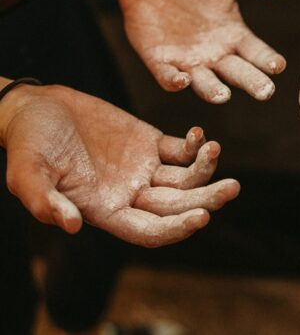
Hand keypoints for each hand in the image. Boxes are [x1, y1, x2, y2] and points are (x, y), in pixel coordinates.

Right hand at [0, 84, 239, 246]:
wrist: (37, 108)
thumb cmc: (27, 143)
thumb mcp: (27, 173)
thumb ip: (45, 201)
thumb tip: (72, 226)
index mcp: (106, 210)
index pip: (150, 232)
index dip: (175, 229)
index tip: (201, 218)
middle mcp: (131, 194)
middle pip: (177, 206)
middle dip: (206, 200)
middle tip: (232, 188)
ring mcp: (144, 168)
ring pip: (185, 179)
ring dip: (205, 169)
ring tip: (215, 149)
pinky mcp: (150, 142)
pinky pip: (180, 150)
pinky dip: (194, 146)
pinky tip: (200, 135)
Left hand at [121, 0, 285, 102]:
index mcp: (235, 37)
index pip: (257, 53)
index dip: (267, 60)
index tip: (279, 65)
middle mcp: (217, 55)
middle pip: (238, 73)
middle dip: (252, 82)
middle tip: (265, 92)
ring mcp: (189, 62)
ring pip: (205, 83)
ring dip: (214, 91)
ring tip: (224, 96)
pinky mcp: (161, 62)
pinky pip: (168, 77)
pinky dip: (175, 82)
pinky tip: (182, 80)